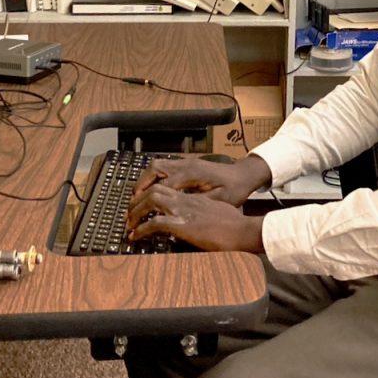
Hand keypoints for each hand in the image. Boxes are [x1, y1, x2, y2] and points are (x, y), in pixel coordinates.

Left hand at [125, 185, 264, 252]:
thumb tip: (199, 221)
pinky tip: (135, 237)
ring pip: (151, 200)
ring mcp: (184, 210)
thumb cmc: (235, 225)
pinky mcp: (182, 224)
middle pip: (155, 189)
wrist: (244, 230)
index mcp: (194, 198)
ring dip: (136, 212)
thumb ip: (205, 213)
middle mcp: (186, 200)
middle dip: (138, 200)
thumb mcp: (218, 213)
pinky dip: (141, 229)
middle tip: (130, 213)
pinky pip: (155, 223)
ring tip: (129, 224)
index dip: (151, 194)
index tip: (143, 204)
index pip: (167, 188)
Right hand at [132, 155, 271, 207]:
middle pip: (154, 169)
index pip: (163, 185)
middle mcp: (186, 164)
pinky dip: (154, 177)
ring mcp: (186, 162)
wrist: (245, 175)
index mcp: (193, 174)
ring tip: (137, 197)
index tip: (140, 215)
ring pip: (157, 165)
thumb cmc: (235, 189)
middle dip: (140, 186)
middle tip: (132, 204)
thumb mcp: (218, 202)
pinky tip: (151, 190)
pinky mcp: (187, 163)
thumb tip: (175, 215)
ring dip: (145, 180)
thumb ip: (196, 206)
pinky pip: (164, 166)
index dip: (149, 201)